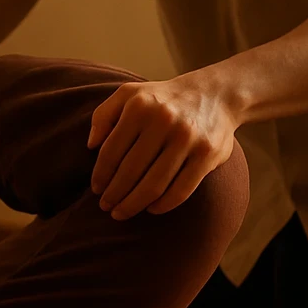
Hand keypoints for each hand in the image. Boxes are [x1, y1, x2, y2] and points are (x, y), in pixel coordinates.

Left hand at [86, 72, 240, 218]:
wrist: (216, 94)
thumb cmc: (163, 100)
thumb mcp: (129, 94)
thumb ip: (104, 115)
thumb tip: (91, 146)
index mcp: (139, 106)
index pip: (111, 151)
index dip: (101, 175)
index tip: (96, 189)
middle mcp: (163, 121)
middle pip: (130, 171)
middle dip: (114, 194)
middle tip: (106, 207)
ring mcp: (187, 138)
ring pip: (154, 184)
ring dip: (133, 204)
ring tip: (122, 213)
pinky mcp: (207, 154)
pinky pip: (181, 189)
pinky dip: (164, 204)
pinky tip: (151, 209)